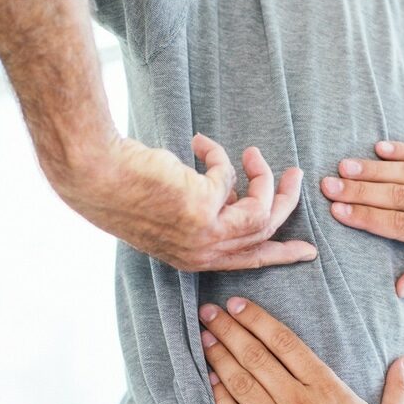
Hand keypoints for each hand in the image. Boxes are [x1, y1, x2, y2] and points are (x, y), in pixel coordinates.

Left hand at [52, 133, 316, 271]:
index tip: (307, 251)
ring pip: (261, 210)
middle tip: (296, 176)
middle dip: (287, 203)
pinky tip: (198, 143)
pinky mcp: (205, 208)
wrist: (96, 176)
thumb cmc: (127, 189)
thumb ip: (208, 211)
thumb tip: (234, 194)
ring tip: (254, 152)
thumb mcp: (175, 211)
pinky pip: (230, 176)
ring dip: (264, 176)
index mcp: (195, 258)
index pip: (249, 261)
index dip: (281, 254)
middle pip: (266, 233)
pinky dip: (218, 155)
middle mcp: (203, 253)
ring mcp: (205, 234)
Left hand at [198, 298, 403, 403]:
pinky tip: (208, 379)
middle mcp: (297, 401)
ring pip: (241, 382)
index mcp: (326, 388)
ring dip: (219, 357)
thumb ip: (397, 388)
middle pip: (256, 356)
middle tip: (208, 312)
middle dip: (229, 330)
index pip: (284, 342)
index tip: (237, 305)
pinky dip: (219, 396)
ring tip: (203, 337)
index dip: (257, 320)